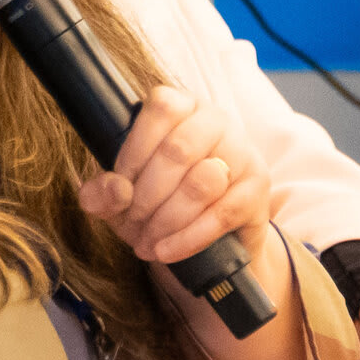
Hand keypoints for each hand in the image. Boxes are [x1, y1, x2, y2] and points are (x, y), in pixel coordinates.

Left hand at [75, 86, 271, 269]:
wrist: (203, 239)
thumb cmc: (156, 203)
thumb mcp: (120, 197)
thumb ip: (102, 191)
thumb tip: (115, 189)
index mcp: (181, 108)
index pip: (160, 109)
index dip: (133, 153)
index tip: (120, 188)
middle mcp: (216, 121)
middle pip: (178, 150)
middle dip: (146, 195)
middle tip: (133, 222)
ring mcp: (243, 152)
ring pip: (203, 181)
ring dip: (167, 219)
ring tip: (148, 241)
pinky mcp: (257, 188)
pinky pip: (223, 213)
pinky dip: (188, 238)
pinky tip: (166, 251)